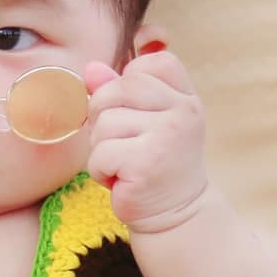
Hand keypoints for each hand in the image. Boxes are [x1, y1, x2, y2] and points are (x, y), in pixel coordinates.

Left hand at [83, 29, 210, 233]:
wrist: (176, 214)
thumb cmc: (155, 163)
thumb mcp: (144, 121)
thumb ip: (119, 91)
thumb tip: (91, 69)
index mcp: (185, 97)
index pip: (153, 63)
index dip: (130, 81)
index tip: (136, 112)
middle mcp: (183, 111)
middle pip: (117, 88)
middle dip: (104, 114)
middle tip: (120, 143)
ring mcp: (167, 136)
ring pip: (104, 122)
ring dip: (102, 147)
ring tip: (123, 164)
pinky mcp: (146, 163)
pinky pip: (100, 153)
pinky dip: (100, 170)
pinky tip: (120, 180)